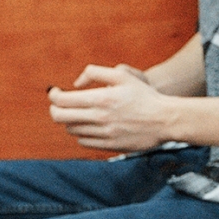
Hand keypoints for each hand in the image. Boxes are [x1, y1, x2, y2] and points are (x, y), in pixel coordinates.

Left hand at [49, 63, 179, 152]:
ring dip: (70, 121)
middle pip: (60, 117)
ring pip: (71, 130)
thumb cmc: (144, 96)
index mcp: (101, 99)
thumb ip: (95, 72)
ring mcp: (103, 134)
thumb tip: (76, 84)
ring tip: (78, 113)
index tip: (55, 93)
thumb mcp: (123, 75)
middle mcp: (99, 118)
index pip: (62, 101)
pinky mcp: (108, 146)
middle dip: (55, 109)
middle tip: (59, 105)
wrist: (165, 120)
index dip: (53, 96)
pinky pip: (83, 142)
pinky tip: (89, 125)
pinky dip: (81, 133)